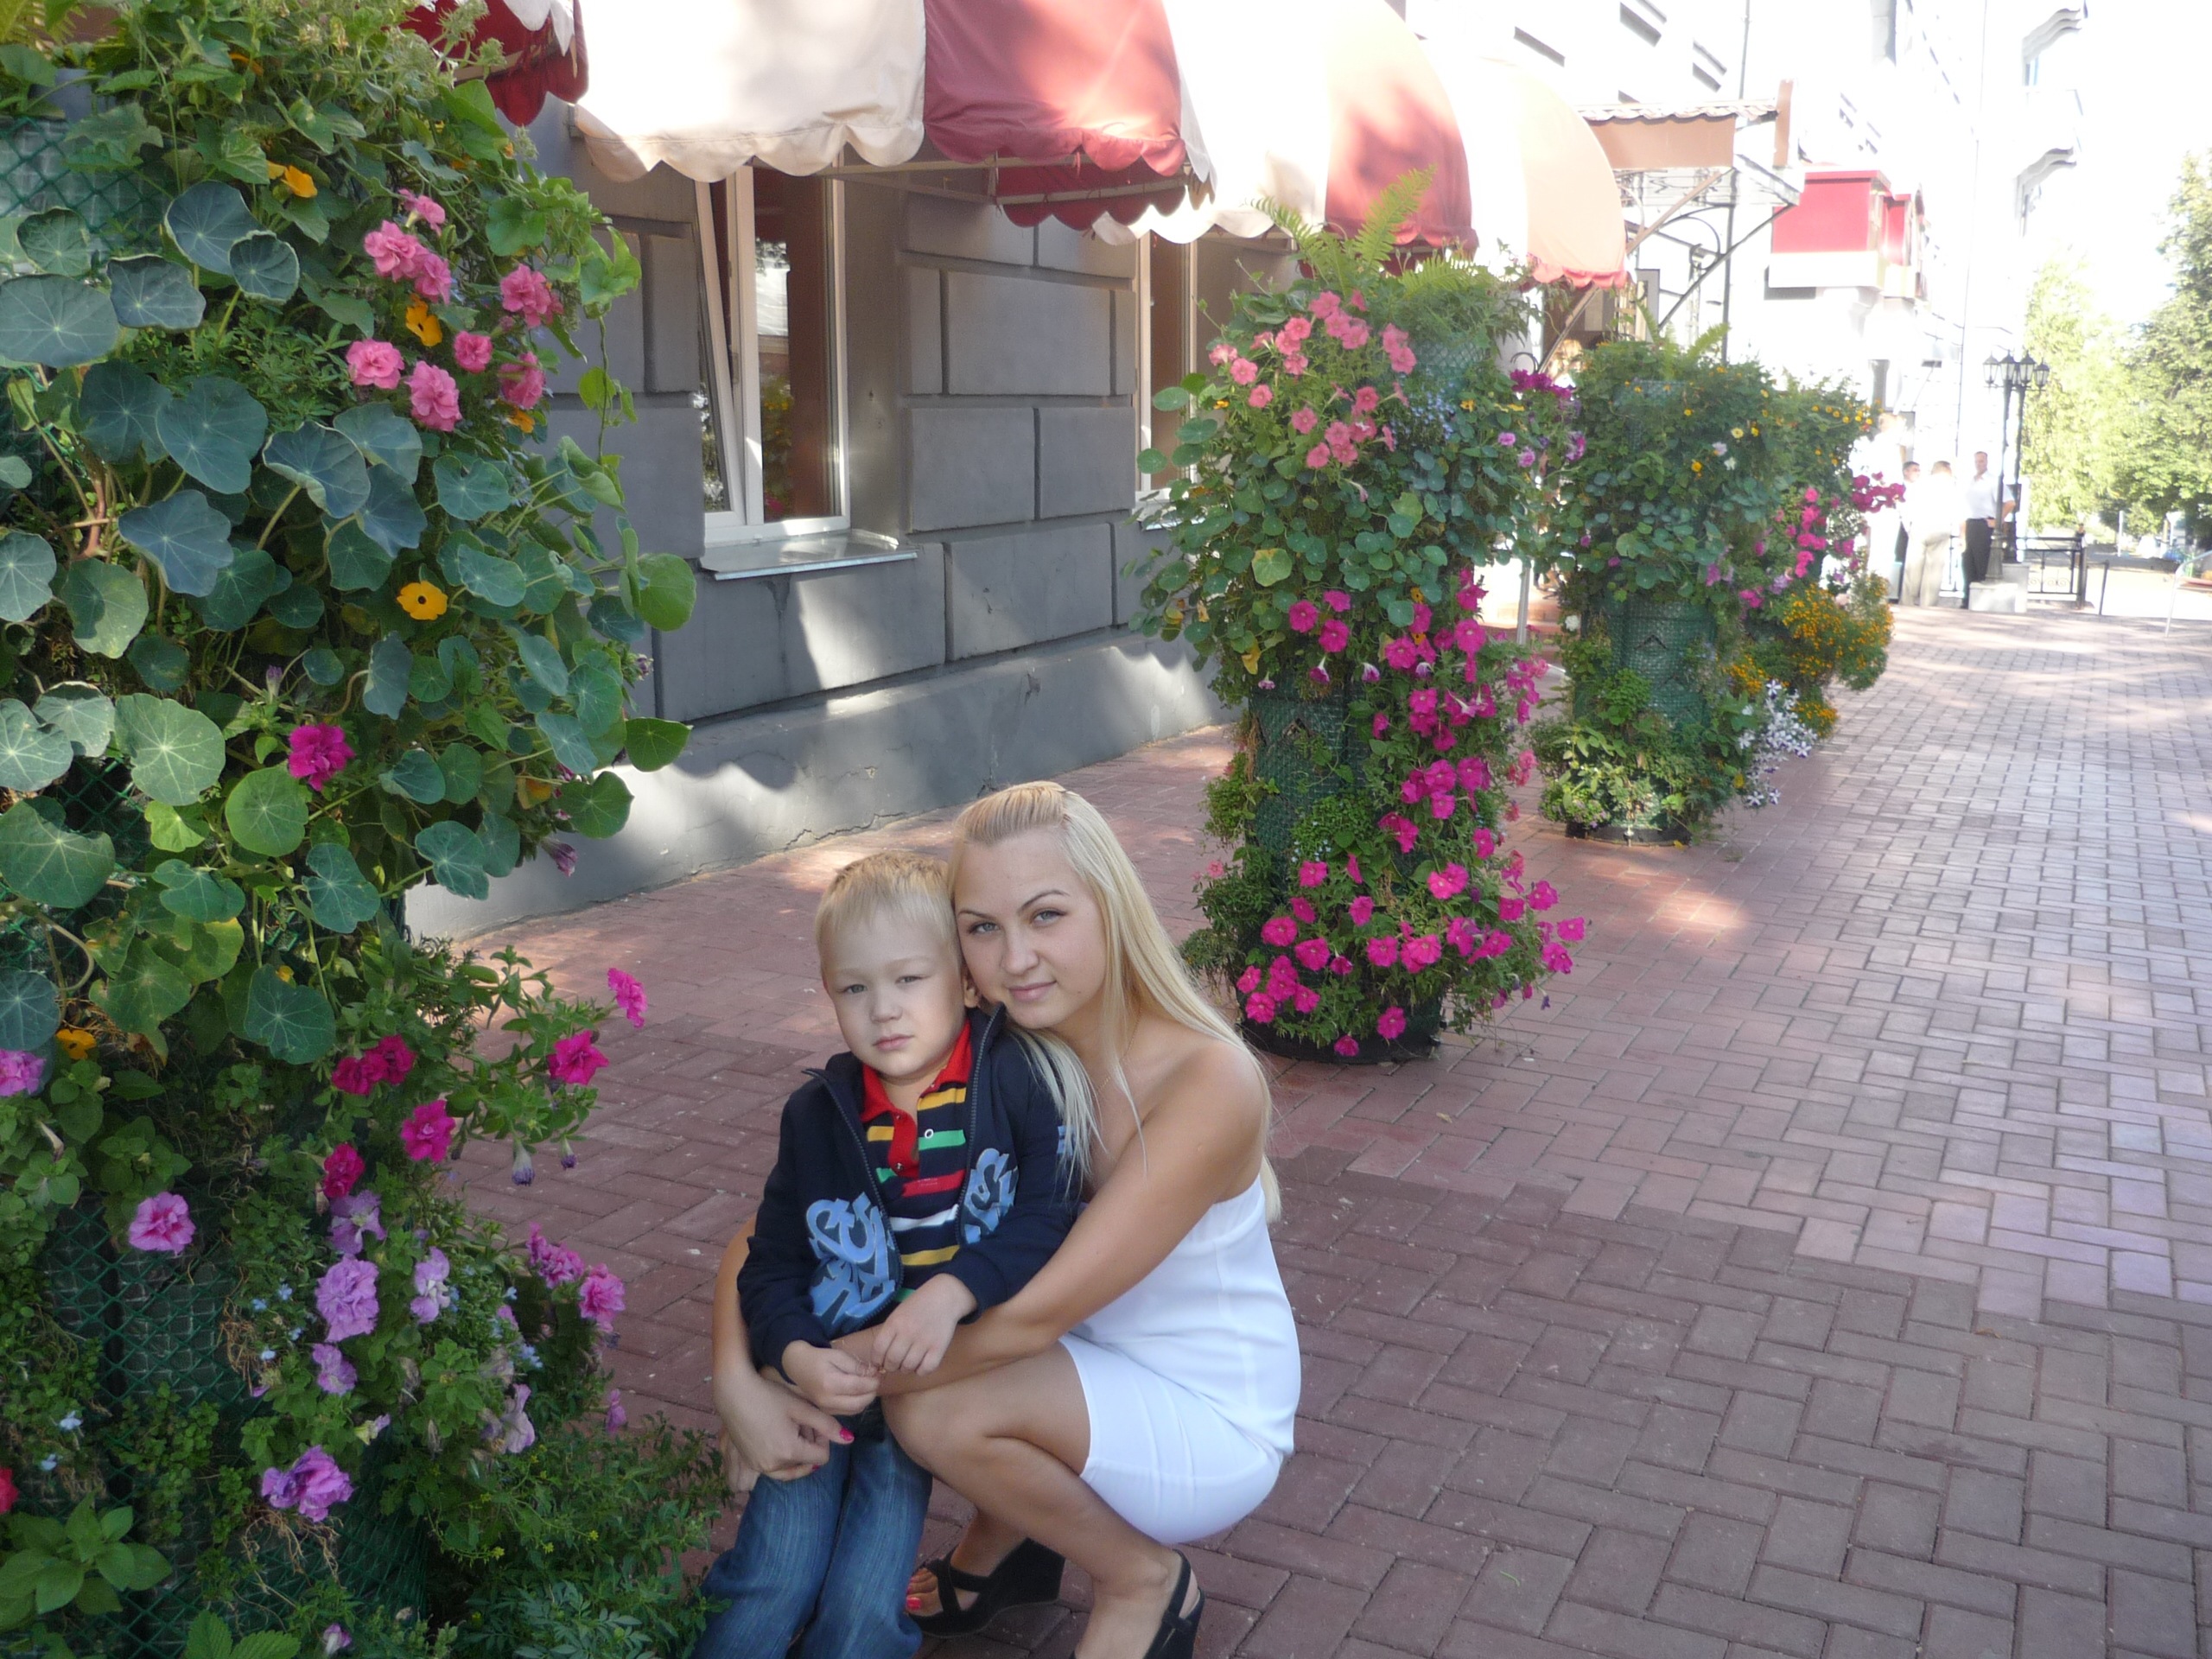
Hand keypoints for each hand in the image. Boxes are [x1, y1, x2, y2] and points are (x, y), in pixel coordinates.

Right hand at [713, 1364, 844, 1489]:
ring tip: (790, 1429)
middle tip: (800, 1423)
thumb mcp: (801, 1408)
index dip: (823, 1439)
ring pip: (791, 1469)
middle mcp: (774, 1466)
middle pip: (806, 1463)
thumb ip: (827, 1425)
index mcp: (789, 1452)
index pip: (822, 1457)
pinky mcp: (751, 1463)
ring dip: (796, 1454)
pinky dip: (782, 1459)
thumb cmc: (769, 1396)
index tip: (814, 1422)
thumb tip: (848, 1440)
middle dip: (809, 1445)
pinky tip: (779, 1437)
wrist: (734, 1393)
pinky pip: (774, 1470)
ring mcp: (760, 1467)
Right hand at [782, 1339, 879, 1414]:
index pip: (859, 1387)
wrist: (796, 1366)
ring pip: (855, 1410)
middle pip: (859, 1403)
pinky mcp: (827, 1411)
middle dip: (872, 1392)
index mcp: (830, 1384)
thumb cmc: (818, 1357)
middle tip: (876, 1380)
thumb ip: (856, 1366)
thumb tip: (874, 1373)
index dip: (873, 1382)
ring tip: (868, 1385)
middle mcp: (828, 1400)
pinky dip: (858, 1404)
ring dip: (866, 1399)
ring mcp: (826, 1408)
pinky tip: (859, 1392)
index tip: (879, 1374)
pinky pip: (848, 1412)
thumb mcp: (838, 1356)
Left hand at [871, 1274, 977, 1374]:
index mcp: (894, 1323)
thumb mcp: (898, 1314)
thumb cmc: (917, 1306)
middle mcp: (908, 1332)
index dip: (876, 1360)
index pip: (878, 1349)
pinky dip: (921, 1370)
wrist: (944, 1297)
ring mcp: (924, 1341)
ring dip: (905, 1369)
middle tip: (895, 1363)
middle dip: (890, 1366)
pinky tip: (921, 1363)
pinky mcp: (939, 1348)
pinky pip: (925, 1369)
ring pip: (908, 1367)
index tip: (879, 1362)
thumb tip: (880, 1359)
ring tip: (908, 1362)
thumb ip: (889, 1333)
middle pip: (892, 1361)